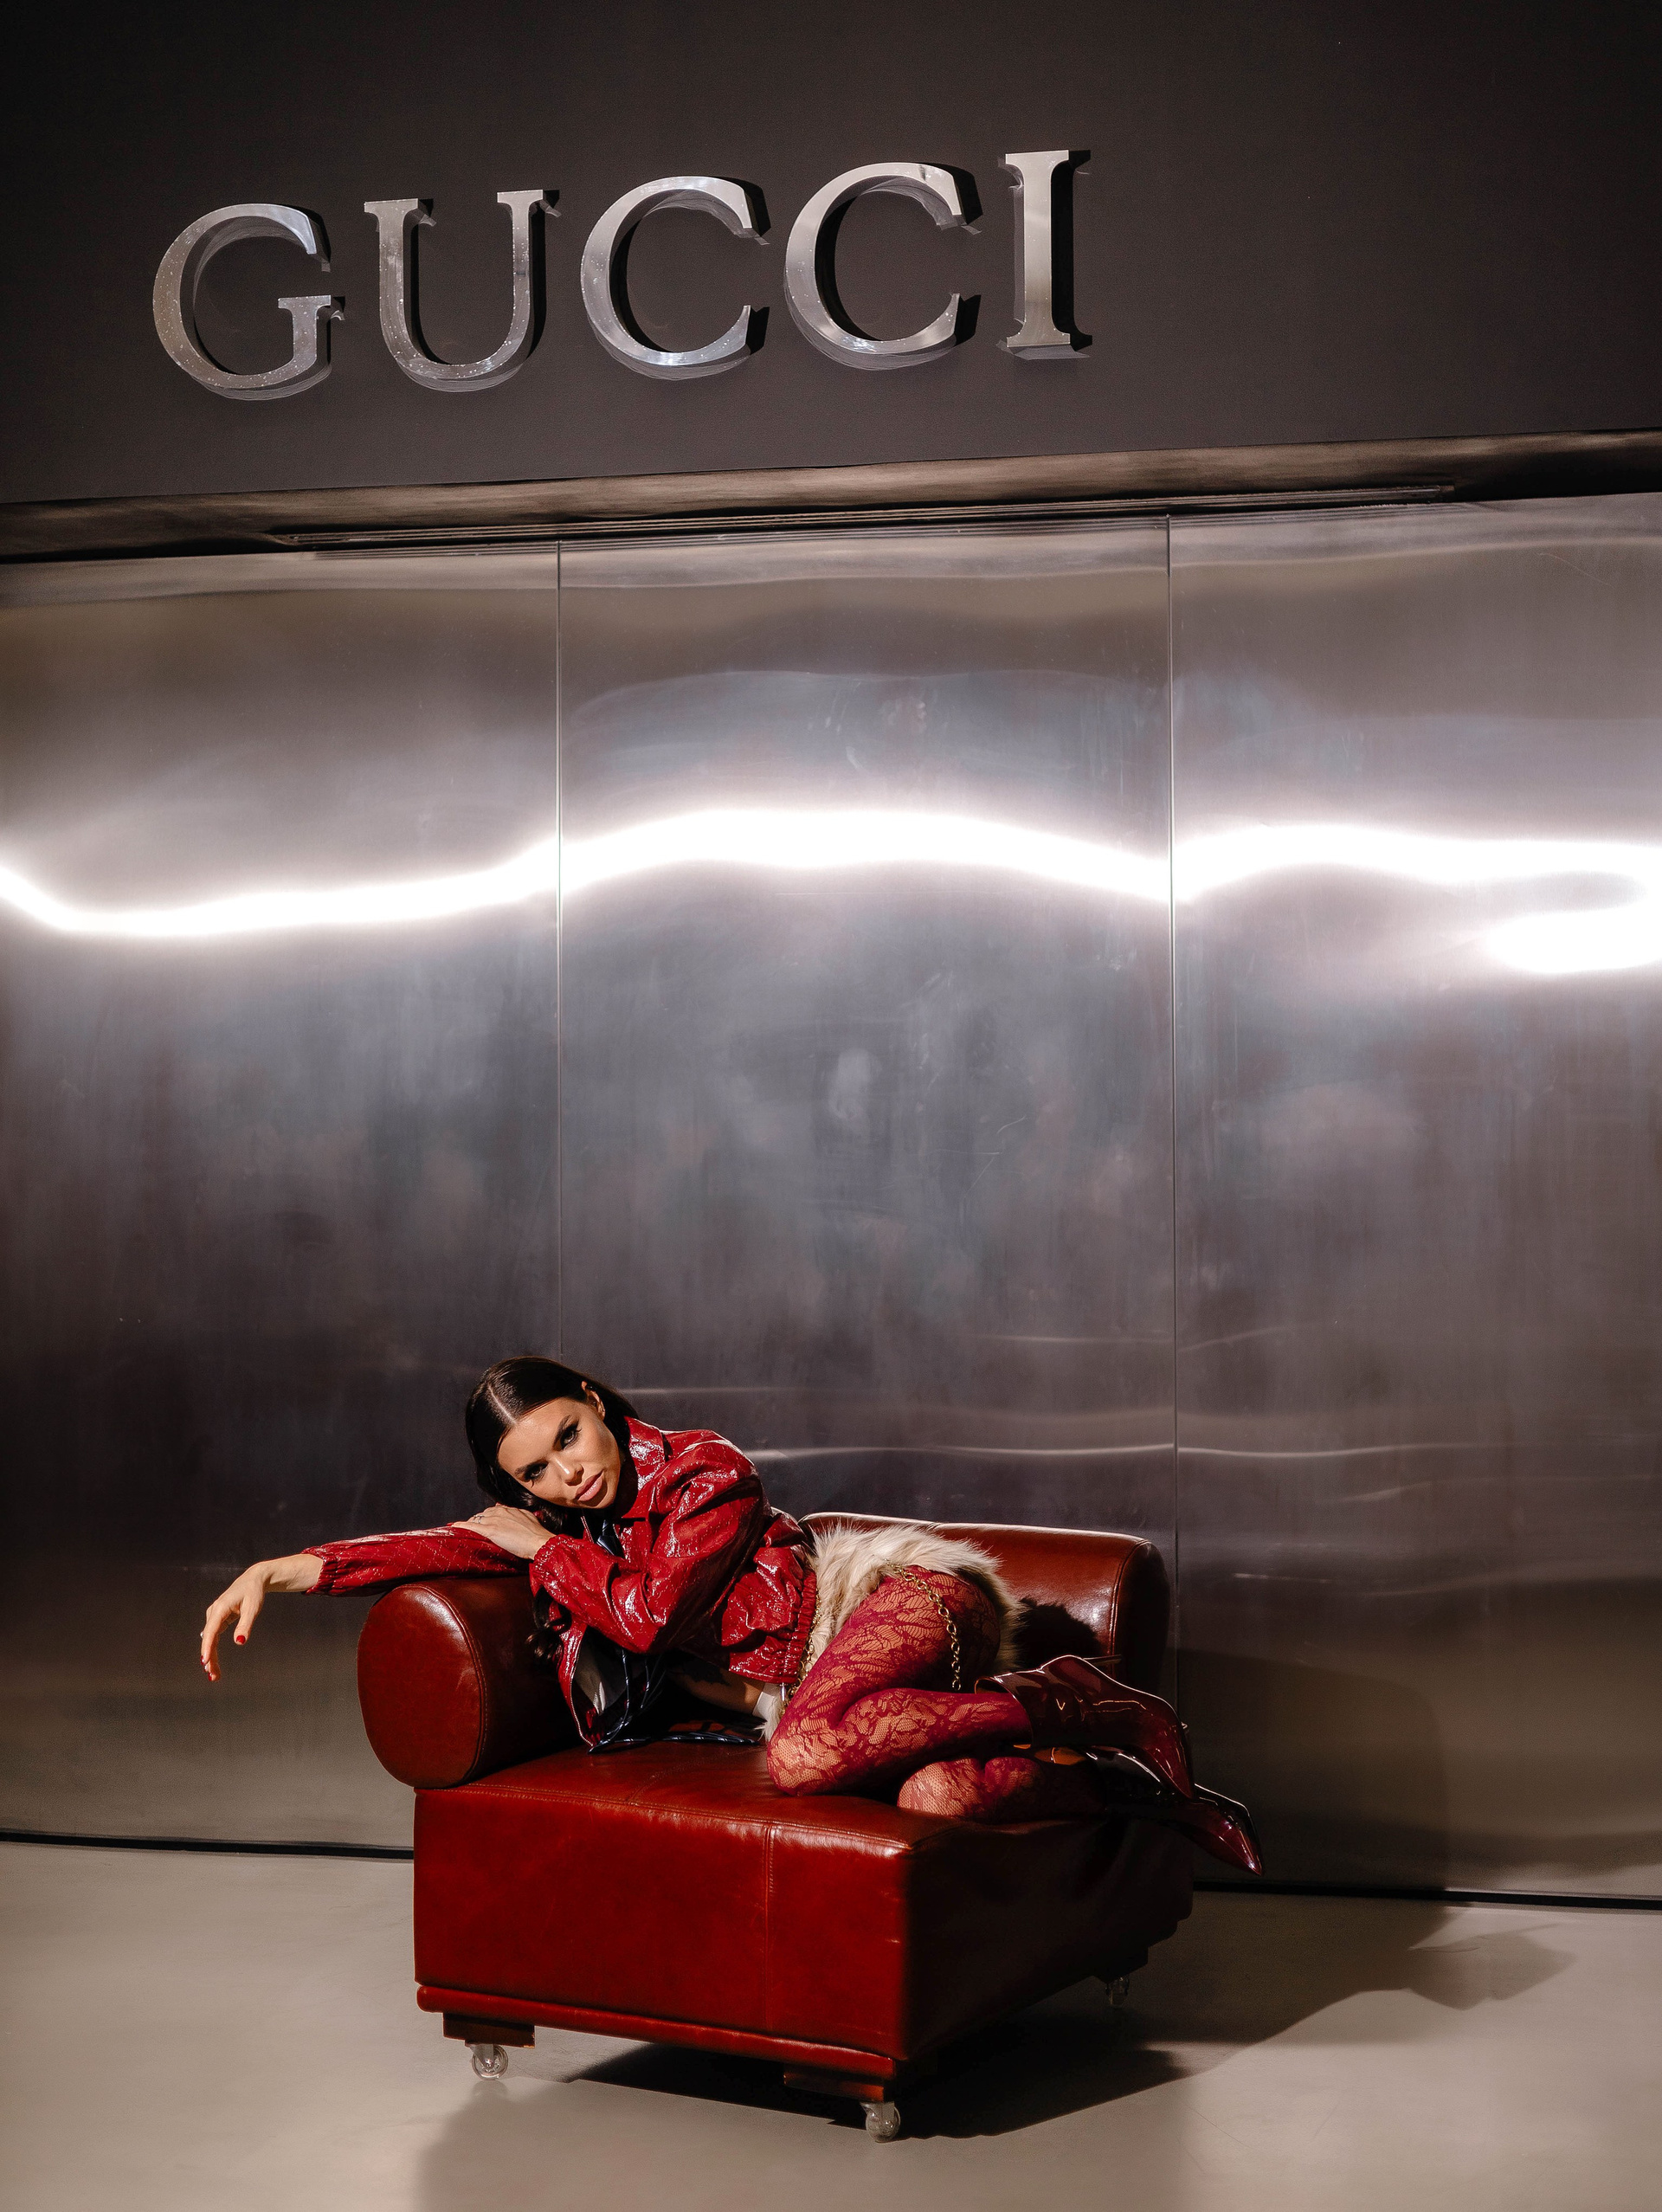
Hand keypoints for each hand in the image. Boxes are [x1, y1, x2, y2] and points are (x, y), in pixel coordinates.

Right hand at [200, 1553, 320, 1681]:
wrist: (254, 1580)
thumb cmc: (254, 1592)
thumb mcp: (253, 1608)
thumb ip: (246, 1625)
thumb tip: (239, 1643)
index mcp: (220, 1608)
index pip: (211, 1631)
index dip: (207, 1647)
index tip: (205, 1661)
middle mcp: (214, 1612)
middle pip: (208, 1639)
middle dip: (209, 1658)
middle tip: (212, 1676)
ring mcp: (214, 1616)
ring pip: (210, 1640)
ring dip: (210, 1657)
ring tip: (214, 1675)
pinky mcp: (218, 1620)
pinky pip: (213, 1638)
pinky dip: (213, 1650)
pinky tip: (213, 1663)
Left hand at [450, 1505, 551, 1559]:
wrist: (538, 1541)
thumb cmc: (537, 1533)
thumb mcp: (530, 1520)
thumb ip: (520, 1516)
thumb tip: (517, 1515)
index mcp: (509, 1510)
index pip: (492, 1511)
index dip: (487, 1518)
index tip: (485, 1522)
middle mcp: (500, 1512)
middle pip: (483, 1514)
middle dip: (478, 1521)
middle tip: (475, 1529)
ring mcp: (494, 1520)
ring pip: (476, 1519)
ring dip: (470, 1524)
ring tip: (464, 1530)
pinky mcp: (490, 1530)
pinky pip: (472, 1526)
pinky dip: (461, 1525)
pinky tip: (454, 1526)